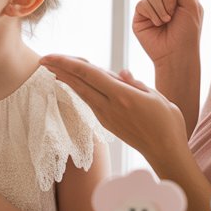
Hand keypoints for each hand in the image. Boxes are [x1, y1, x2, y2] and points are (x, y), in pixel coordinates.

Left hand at [40, 56, 187, 169]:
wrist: (166, 153)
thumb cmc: (168, 123)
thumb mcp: (157, 97)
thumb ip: (136, 83)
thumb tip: (120, 73)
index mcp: (122, 95)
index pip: (89, 74)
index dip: (67, 63)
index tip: (50, 56)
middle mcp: (110, 106)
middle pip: (79, 83)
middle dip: (59, 69)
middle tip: (43, 59)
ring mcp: (107, 116)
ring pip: (82, 93)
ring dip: (67, 80)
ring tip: (53, 69)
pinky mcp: (108, 123)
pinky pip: (90, 101)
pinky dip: (79, 89)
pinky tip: (74, 85)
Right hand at [132, 0, 202, 66]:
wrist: (177, 55)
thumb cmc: (189, 31)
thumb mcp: (189, 2)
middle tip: (175, 13)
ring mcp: (151, 4)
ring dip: (162, 7)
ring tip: (168, 21)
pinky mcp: (140, 14)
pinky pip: (143, 3)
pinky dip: (153, 13)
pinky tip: (158, 24)